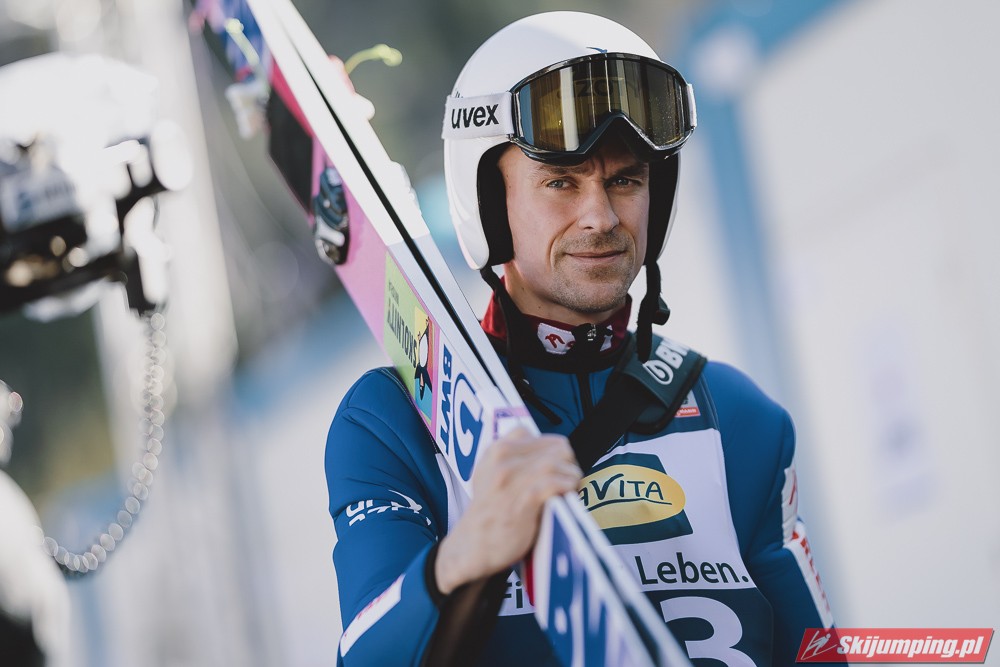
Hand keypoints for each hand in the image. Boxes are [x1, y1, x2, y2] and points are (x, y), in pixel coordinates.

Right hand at [434, 427, 580, 594]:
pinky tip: (566, 496)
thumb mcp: (489, 474)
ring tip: (570, 490)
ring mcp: (513, 478)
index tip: (556, 468)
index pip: (540, 436)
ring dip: (572, 477)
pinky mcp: (524, 499)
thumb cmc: (489, 512)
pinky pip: (556, 482)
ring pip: (559, 462)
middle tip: (567, 481)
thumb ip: (512, 459)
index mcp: (496, 450)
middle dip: (569, 463)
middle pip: (557, 447)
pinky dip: (568, 487)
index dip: (554, 451)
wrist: (472, 545)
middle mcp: (503, 459)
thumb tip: (550, 453)